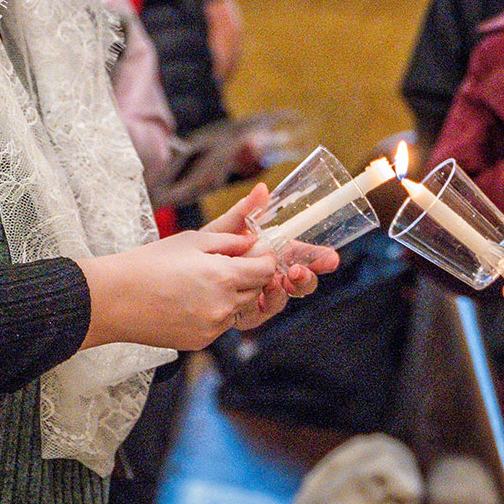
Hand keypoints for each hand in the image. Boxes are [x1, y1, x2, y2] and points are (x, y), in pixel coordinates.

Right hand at [78, 196, 279, 350]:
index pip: (266, 269)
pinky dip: (215, 313)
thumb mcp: (191, 241)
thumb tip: (252, 242)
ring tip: (203, 283)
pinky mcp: (201, 342)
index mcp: (224, 275)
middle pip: (257, 290)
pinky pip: (220, 325)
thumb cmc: (148, 264)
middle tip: (227, 265)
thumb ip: (228, 241)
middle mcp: (223, 305)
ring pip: (239, 309)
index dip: (264, 259)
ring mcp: (213, 327)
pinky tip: (191, 301)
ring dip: (233, 296)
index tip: (255, 253)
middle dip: (249, 277)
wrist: (114, 300)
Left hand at [201, 185, 340, 324]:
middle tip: (298, 272)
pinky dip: (262, 304)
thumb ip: (244, 212)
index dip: (317, 257)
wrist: (172, 278)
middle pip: (298, 282)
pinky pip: (259, 314)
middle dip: (306, 278)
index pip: (299, 255)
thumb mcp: (221, 230)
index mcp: (268, 255)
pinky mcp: (243, 314)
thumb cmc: (199, 252)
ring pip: (281, 299)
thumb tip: (263, 189)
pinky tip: (261, 295)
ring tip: (279, 281)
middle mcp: (267, 278)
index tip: (331, 258)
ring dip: (284, 291)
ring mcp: (257, 298)